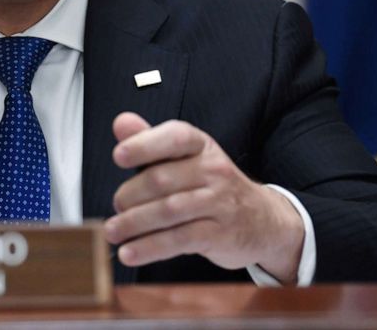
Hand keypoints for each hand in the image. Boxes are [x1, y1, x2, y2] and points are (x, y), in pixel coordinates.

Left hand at [103, 112, 303, 282]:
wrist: (264, 221)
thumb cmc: (212, 185)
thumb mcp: (186, 158)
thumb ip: (150, 140)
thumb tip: (121, 122)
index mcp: (201, 145)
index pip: (175, 137)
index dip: (144, 145)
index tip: (119, 155)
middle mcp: (213, 170)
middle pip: (162, 179)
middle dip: (130, 195)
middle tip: (116, 206)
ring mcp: (219, 203)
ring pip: (168, 211)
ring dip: (133, 223)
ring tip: (112, 231)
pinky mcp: (220, 234)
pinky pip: (179, 240)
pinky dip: (149, 247)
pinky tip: (130, 252)